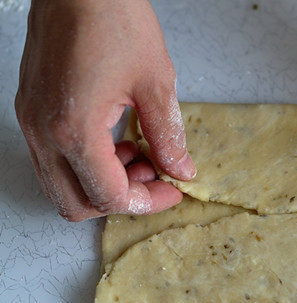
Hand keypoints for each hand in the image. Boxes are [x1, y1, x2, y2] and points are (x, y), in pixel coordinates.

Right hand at [15, 0, 195, 221]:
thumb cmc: (113, 20)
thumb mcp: (155, 83)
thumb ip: (168, 136)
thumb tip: (180, 170)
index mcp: (73, 130)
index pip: (109, 196)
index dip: (147, 202)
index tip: (171, 190)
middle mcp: (43, 132)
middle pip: (75, 204)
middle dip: (120, 200)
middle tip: (153, 178)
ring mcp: (31, 122)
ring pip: (61, 185)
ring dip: (103, 184)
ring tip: (139, 157)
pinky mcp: (32, 110)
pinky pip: (54, 160)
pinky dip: (86, 165)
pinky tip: (116, 142)